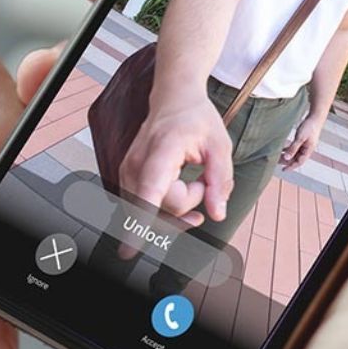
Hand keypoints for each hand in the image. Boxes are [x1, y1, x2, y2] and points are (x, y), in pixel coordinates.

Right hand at [120, 91, 233, 225]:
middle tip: (203, 182)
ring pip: (151, 211)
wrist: (172, 99)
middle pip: (160, 207)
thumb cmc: (196, 119)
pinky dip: (165, 207)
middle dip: (188, 204)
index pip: (150, 191)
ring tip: (193, 184)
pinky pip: (144, 207)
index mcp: (162, 149)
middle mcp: (137, 162)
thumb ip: (220, 181)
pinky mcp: (127, 178)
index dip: (141, 221)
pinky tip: (181, 192)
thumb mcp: (220, 145)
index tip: (129, 249)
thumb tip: (217, 215)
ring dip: (177, 207)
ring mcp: (128, 170)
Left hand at [280, 116, 322, 170]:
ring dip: (287, 155)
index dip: (291, 166)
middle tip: (276, 162)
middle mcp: (307, 149)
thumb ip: (293, 148)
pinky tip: (282, 148)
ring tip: (277, 156)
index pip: (299, 162)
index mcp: (308, 150)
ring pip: (295, 153)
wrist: (315, 118)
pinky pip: (294, 147)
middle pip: (296, 158)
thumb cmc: (309, 127)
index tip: (283, 169)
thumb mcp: (300, 138)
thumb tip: (287, 158)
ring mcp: (305, 145)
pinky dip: (288, 148)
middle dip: (287, 161)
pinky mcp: (302, 140)